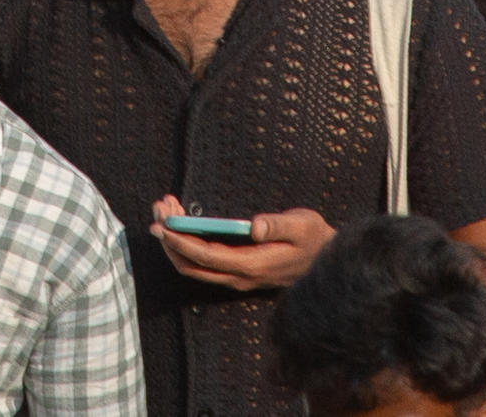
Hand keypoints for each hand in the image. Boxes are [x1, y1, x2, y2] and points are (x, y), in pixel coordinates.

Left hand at [149, 201, 335, 288]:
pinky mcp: (236, 271)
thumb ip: (278, 225)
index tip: (162, 224)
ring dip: (175, 241)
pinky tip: (183, 220)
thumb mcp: (302, 225)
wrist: (327, 260)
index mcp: (252, 265)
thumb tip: (256, 226)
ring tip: (166, 209)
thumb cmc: (314, 238)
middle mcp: (239, 276)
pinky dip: (187, 243)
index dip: (181, 241)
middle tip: (158, 208)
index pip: (206, 256)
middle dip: (170, 239)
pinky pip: (203, 263)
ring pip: (194, 266)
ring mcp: (237, 277)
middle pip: (191, 265)